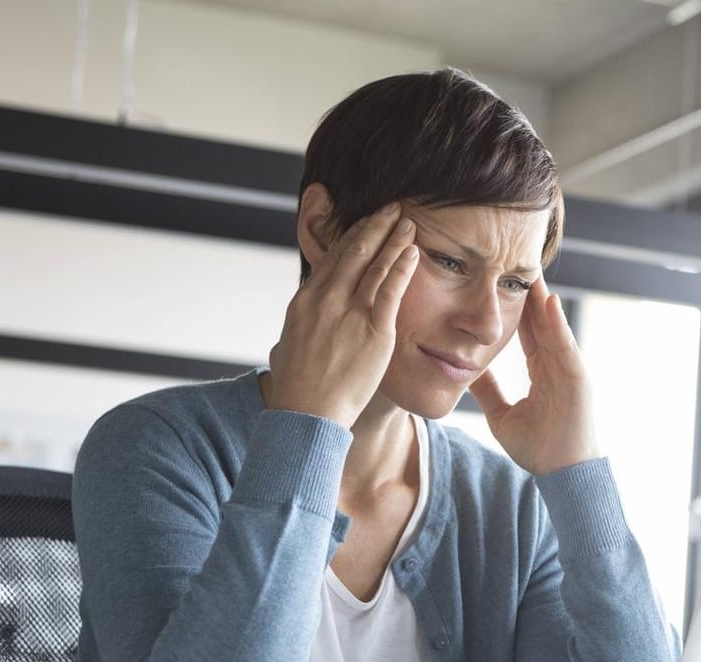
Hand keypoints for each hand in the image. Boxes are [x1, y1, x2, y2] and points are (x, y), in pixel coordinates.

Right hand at [264, 203, 418, 427]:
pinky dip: (402, 267)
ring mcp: (349, 313)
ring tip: (408, 222)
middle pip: (353, 252)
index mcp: (304, 301)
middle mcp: (325, 300)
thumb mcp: (288, 349)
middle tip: (392, 208)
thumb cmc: (298, 390)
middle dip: (375, 226)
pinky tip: (413, 251)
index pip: (331, 259)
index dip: (352, 236)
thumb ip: (297, 334)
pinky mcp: (374, 331)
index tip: (366, 223)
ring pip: (374, 264)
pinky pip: (391, 290)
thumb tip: (287, 341)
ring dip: (393, 239)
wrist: (306, 414)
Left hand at [467, 279, 601, 475]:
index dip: (516, 309)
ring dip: (542, 299)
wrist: (563, 474)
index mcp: (542, 372)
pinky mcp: (578, 377)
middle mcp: (556, 365)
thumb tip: (467, 372)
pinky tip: (547, 301)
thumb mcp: (502, 415)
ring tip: (530, 270)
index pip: (527, 332)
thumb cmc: (539, 449)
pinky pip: (565, 344)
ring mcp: (568, 369)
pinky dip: (557, 323)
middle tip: (515, 263)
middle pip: (540, 321)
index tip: (501, 285)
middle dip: (529, 293)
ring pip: (553, 326)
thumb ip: (488, 391)